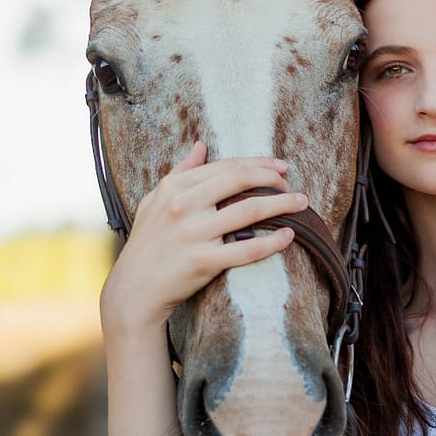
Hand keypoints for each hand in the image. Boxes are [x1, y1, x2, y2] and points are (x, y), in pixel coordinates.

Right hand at [101, 141, 306, 332]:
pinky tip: (289, 236)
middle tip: (292, 184)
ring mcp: (194, 233)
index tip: (280, 166)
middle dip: (273, 178)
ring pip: (249, 211)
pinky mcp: (203, 261)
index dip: (258, 164)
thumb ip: (180, 172)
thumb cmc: (147, 244)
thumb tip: (200, 146)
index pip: (226, 166)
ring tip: (302, 203)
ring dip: (282, 204)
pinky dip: (272, 242)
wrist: (134, 290)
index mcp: (175, 187)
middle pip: (240, 181)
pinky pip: (246, 249)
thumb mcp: (154, 200)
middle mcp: (184, 205)